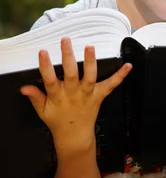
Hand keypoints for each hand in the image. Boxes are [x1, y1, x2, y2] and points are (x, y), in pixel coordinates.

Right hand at [20, 37, 131, 151]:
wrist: (74, 136)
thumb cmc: (58, 121)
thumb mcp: (42, 111)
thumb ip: (35, 97)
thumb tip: (24, 87)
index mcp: (57, 96)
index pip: (49, 80)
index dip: (46, 66)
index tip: (43, 52)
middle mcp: (73, 93)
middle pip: (71, 74)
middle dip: (68, 56)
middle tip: (65, 41)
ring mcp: (87, 94)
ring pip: (90, 77)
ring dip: (90, 62)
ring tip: (89, 47)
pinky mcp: (99, 96)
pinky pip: (111, 85)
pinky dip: (120, 76)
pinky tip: (129, 65)